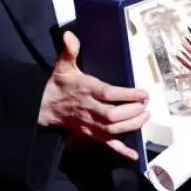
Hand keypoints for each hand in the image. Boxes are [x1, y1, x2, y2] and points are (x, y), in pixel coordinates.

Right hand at [38, 30, 149, 160]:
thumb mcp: (63, 65)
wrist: (44, 107)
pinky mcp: (91, 133)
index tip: (143, 93)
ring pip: (113, 129)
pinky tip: (134, 154)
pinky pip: (107, 143)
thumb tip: (69, 35)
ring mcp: (91, 123)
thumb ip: (69, 50)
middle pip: (113, 115)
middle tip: (146, 105)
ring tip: (145, 117)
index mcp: (86, 89)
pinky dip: (121, 150)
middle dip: (133, 112)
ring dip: (131, 126)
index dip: (127, 95)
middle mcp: (90, 108)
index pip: (109, 94)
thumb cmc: (58, 85)